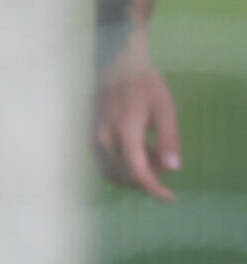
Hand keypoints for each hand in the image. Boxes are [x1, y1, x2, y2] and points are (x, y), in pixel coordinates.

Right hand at [95, 35, 181, 200]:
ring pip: (112, 173)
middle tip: (162, 157)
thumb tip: (173, 169)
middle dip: (148, 177)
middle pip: (125, 177)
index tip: (169, 197)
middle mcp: (104, 139)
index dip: (154, 189)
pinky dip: (122, 167)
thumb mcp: (165, 109)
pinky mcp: (91, 136)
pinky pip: (104, 164)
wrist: (116, 65)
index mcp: (125, 131)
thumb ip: (168, 140)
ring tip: (150, 151)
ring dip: (134, 172)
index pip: (138, 172)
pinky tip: (135, 149)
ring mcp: (94, 138)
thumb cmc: (144, 84)